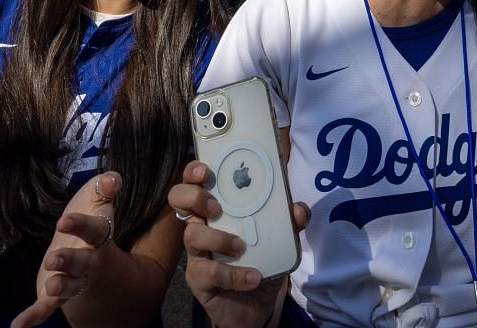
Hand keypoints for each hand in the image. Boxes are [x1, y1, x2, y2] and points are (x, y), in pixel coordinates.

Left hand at [11, 171, 122, 327]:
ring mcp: (73, 280)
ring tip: (50, 286)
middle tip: (54, 258)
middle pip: (81, 262)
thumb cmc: (94, 224)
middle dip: (69, 260)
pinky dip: (32, 317)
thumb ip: (106, 187)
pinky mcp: (56, 296)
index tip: (64, 220)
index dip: (80, 225)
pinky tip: (16, 326)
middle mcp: (89, 261)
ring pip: (68, 285)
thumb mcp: (100, 201)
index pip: (94, 230)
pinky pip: (45, 307)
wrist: (100, 267)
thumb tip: (114, 178)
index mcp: (99, 237)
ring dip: (60, 286)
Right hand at [172, 161, 309, 327]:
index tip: (205, 170)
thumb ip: (288, 222)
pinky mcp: (198, 279)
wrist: (256, 305)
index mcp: (216, 209)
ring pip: (192, 236)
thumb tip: (298, 210)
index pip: (196, 182)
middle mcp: (201, 226)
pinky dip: (234, 274)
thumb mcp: (278, 240)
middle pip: (178, 199)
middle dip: (194, 196)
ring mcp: (196, 253)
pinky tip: (252, 277)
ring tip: (241, 247)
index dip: (193, 171)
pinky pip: (208, 272)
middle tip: (216, 207)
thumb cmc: (260, 262)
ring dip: (219, 239)